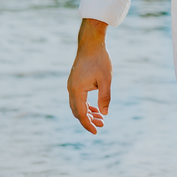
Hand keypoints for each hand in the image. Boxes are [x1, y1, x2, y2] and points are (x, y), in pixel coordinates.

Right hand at [67, 18, 111, 133]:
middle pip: (77, 111)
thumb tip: (105, 114)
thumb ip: (105, 97)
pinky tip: (96, 108)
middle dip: (88, 120)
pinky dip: (86, 105)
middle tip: (102, 125)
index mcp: (77, 90)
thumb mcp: (106, 79)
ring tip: (101, 119)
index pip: (80, 113)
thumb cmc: (100, 60)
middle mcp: (71, 89)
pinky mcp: (75, 82)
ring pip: (77, 106)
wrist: (91, 43)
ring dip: (88, 113)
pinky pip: (78, 99)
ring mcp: (71, 85)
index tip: (96, 132)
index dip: (88, 124)